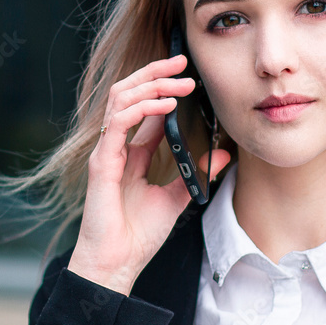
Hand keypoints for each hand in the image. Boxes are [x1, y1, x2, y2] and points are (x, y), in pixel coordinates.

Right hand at [67, 54, 231, 295]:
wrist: (117, 264)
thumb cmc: (138, 236)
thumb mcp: (177, 198)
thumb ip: (195, 173)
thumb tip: (222, 153)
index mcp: (132, 152)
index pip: (144, 106)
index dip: (164, 85)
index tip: (189, 73)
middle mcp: (117, 145)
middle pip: (129, 92)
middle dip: (155, 72)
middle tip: (182, 61)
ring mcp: (107, 151)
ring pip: (121, 99)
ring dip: (152, 84)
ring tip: (180, 81)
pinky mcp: (102, 163)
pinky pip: (119, 122)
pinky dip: (142, 108)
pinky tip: (167, 106)